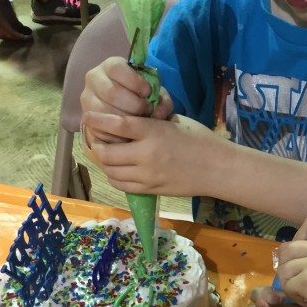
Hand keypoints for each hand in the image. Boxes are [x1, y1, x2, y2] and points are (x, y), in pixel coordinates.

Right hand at [80, 57, 172, 146]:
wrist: (123, 109)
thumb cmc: (141, 96)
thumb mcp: (154, 93)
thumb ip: (161, 100)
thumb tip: (159, 113)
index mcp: (110, 66)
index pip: (117, 69)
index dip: (135, 81)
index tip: (148, 92)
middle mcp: (93, 79)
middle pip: (111, 92)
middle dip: (134, 105)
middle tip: (146, 111)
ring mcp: (87, 98)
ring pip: (104, 111)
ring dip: (125, 120)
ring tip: (138, 122)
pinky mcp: (86, 117)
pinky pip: (100, 127)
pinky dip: (117, 133)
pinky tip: (128, 133)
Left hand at [82, 112, 211, 195]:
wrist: (218, 168)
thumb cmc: (200, 139)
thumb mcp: (175, 122)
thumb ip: (151, 123)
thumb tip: (128, 124)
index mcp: (154, 132)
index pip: (117, 125)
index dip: (98, 121)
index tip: (87, 117)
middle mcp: (147, 154)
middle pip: (107, 153)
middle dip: (97, 146)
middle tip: (97, 140)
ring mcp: (148, 175)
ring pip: (111, 171)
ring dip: (105, 162)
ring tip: (107, 155)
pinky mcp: (151, 189)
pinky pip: (122, 185)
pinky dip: (115, 176)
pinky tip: (118, 170)